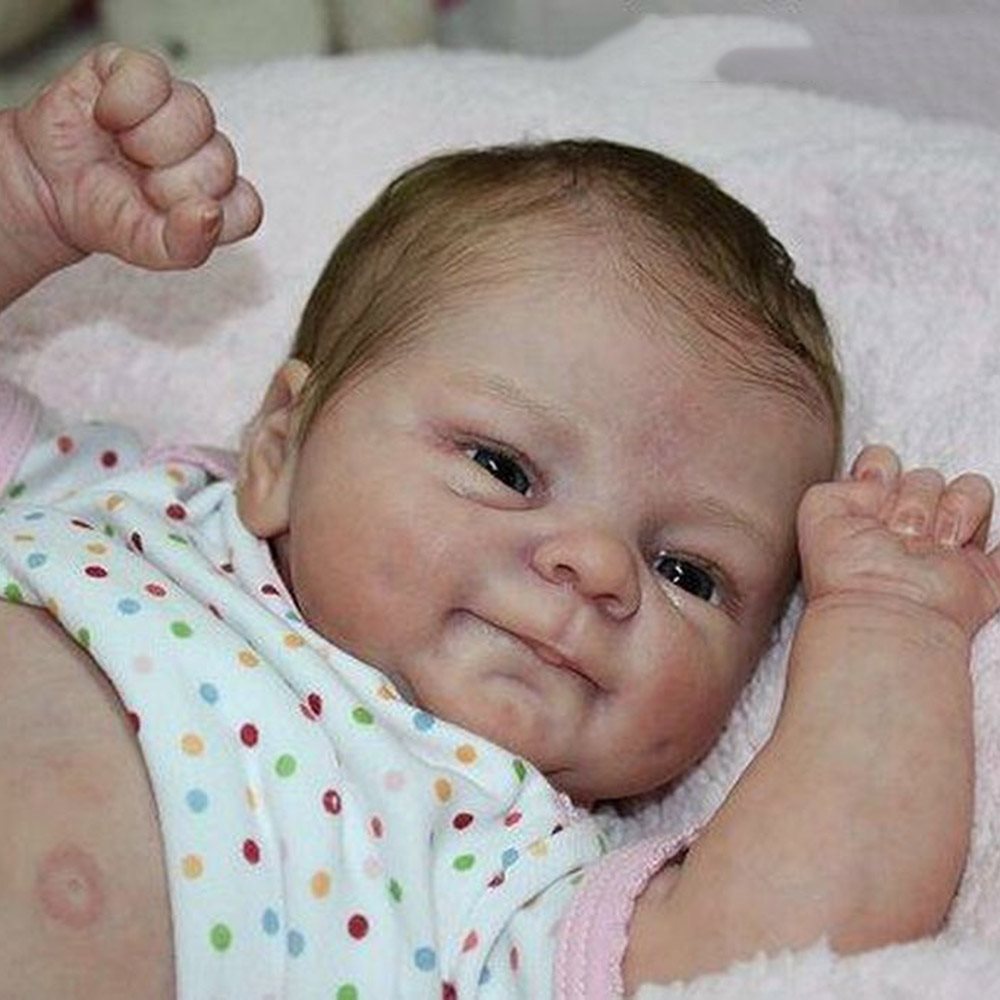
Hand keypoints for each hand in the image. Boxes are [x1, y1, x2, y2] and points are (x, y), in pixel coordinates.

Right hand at [11, 44, 261, 269]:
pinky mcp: (142, 72)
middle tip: (138, 185)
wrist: (48, 187)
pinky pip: (151, 77)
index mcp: (220, 194)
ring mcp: (179, 106)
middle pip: (221, 162)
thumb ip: (185, 244)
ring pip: (196, 114)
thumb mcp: (145, 247)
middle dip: (169, 183)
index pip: (246, 208)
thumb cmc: (106, 214)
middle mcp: (208, 148)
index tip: (167, 217)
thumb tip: (209, 214)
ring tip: (124, 150)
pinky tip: (107, 118)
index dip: (206, 216)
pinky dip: (122, 103)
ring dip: (147, 142)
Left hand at [797, 444, 999, 638]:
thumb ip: (838, 482)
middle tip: (899, 532)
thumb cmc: (845, 570)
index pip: (881, 464)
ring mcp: (948, 549)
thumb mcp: (818, 512)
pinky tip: (973, 545)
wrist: (885, 615)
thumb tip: (875, 474)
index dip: (879, 469)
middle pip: (927, 476)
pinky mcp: (983, 575)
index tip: (873, 487)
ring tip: (934, 544)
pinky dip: (999, 546)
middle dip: (914, 499)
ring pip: (971, 491)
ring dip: (954, 511)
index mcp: (869, 513)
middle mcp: (908, 527)